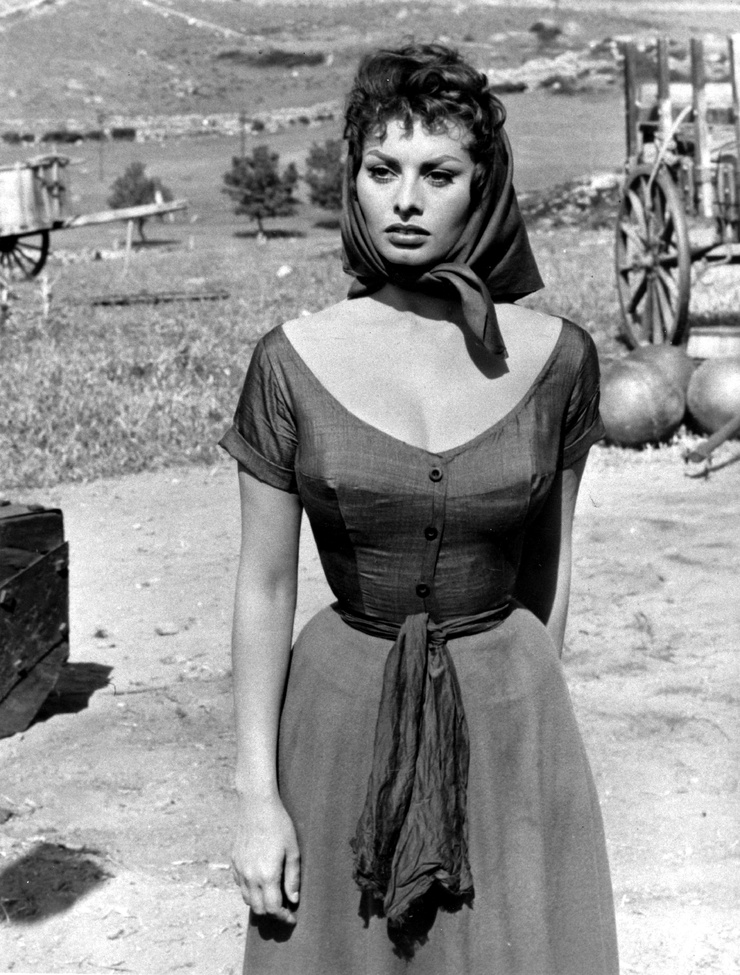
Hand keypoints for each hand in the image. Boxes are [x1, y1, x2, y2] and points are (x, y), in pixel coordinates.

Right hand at [232, 795, 300, 923]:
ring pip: (247, 899)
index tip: (292, 917)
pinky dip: (250, 890)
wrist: (256, 805)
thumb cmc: (279, 825)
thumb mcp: (293, 850)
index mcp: (267, 875)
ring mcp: (239, 869)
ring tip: (273, 895)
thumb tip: (293, 900)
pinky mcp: (234, 861)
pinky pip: (240, 885)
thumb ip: (293, 878)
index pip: (273, 908)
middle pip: (259, 909)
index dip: (284, 917)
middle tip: (284, 908)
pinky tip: (261, 881)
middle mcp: (250, 876)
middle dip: (272, 913)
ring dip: (260, 902)